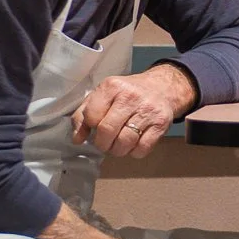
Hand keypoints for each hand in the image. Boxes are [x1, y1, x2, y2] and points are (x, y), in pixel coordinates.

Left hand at [71, 62, 193, 156]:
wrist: (162, 87)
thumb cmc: (127, 93)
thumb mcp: (103, 95)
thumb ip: (84, 115)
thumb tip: (77, 139)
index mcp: (112, 87)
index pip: (91, 116)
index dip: (90, 128)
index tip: (95, 129)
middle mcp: (130, 97)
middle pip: (107, 131)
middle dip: (102, 144)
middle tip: (105, 143)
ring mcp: (147, 110)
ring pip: (124, 143)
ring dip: (117, 150)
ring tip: (118, 144)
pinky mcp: (161, 124)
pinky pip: (142, 149)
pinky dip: (134, 152)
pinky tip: (134, 143)